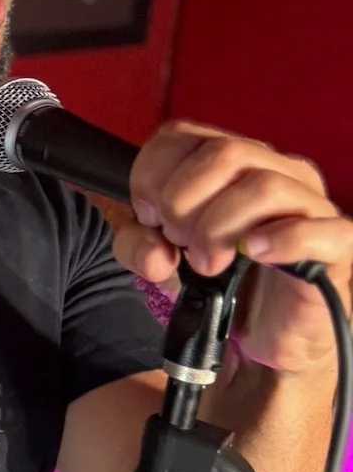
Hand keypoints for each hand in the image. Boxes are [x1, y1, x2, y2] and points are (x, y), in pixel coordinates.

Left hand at [114, 121, 352, 374]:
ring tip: (208, 263)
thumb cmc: (221, 281)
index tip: (150, 218)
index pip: (181, 135)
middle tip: (179, 242)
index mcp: (232, 160)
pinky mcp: (336, 244)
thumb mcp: (161, 260)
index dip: (151, 177)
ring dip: (219, 226)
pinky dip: (279, 240)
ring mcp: (310, 204)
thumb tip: (156, 250)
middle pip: (222, 153)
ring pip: (264, 185)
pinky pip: (316, 229)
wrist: (267, 336)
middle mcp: (275, 169)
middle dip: (183, 201)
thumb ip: (138, 246)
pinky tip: (254, 254)